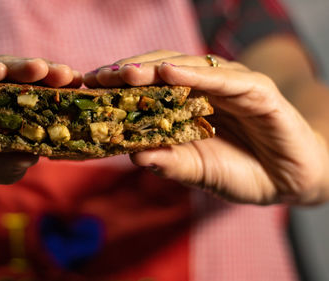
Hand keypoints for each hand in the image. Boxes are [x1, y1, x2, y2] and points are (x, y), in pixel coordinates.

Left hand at [86, 50, 328, 204]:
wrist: (288, 181)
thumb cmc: (240, 171)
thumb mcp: (196, 171)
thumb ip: (169, 162)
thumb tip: (133, 156)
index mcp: (185, 104)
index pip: (146, 87)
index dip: (118, 87)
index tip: (88, 89)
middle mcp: (204, 87)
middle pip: (160, 70)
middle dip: (127, 73)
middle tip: (97, 77)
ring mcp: (230, 85)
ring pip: (187, 67)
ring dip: (154, 68)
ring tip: (125, 73)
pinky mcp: (257, 90)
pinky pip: (225, 80)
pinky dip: (197, 75)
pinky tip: (169, 72)